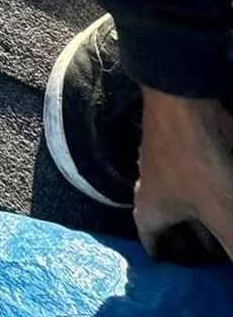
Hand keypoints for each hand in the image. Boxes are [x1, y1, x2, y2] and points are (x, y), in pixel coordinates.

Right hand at [135, 89, 232, 263]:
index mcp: (151, 211)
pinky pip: (199, 184)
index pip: (152, 245)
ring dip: (206, 219)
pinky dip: (214, 196)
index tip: (183, 273)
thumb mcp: (222, 213)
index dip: (168, 263)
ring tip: (228, 230)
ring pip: (187, 203)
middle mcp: (153, 191)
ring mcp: (168, 168)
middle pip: (172, 226)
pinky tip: (228, 196)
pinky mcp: (185, 152)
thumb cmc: (196, 162)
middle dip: (193, 243)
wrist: (185, 101)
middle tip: (216, 259)